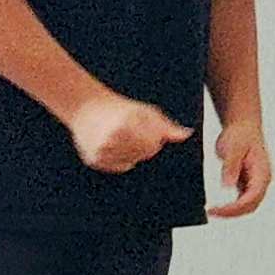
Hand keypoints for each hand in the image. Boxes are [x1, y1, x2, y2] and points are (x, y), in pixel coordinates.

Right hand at [68, 93, 189, 174]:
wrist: (87, 108)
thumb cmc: (120, 109)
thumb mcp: (145, 112)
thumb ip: (166, 126)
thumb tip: (187, 134)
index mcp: (127, 124)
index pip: (154, 144)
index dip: (154, 137)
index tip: (145, 128)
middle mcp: (113, 138)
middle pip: (144, 154)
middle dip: (145, 145)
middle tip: (132, 132)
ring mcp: (102, 150)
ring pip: (133, 161)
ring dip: (133, 153)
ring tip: (123, 137)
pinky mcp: (94, 159)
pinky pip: (120, 167)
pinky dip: (122, 159)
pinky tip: (115, 146)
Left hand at [210, 116, 272, 217]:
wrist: (243, 126)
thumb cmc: (240, 135)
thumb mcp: (232, 149)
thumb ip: (230, 168)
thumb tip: (227, 186)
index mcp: (262, 172)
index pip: (252, 198)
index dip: (235, 207)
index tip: (216, 209)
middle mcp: (262, 180)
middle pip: (251, 206)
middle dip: (232, 213)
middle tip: (211, 212)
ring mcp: (256, 182)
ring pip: (248, 205)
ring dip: (232, 211)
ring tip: (212, 211)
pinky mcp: (247, 182)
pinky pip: (242, 200)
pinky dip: (231, 206)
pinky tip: (217, 205)